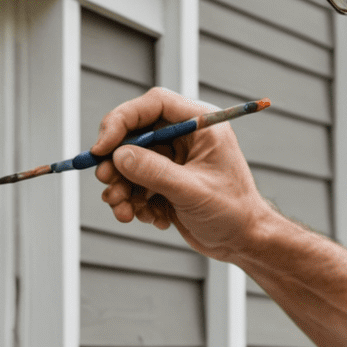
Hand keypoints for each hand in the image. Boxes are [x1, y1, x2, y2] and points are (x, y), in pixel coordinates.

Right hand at [92, 88, 274, 260]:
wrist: (243, 242)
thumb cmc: (233, 212)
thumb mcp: (192, 191)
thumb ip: (155, 172)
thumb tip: (118, 156)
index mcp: (200, 124)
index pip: (153, 104)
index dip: (122, 120)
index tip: (103, 148)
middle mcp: (184, 137)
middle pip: (135, 135)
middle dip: (117, 163)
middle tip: (107, 184)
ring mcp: (173, 159)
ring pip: (130, 163)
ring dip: (122, 189)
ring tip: (125, 212)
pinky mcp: (164, 181)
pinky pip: (136, 184)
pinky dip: (134, 202)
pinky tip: (151, 218)